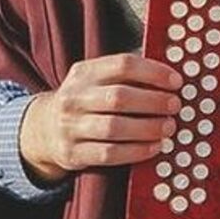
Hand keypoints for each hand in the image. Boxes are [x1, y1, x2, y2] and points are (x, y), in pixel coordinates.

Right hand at [19, 53, 181, 180]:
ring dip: (148, 128)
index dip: (153, 72)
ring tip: (169, 127)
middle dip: (153, 101)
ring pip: (114, 128)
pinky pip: (109, 154)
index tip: (176, 81)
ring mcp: (70, 127)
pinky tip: (154, 147)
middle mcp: (74, 98)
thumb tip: (170, 77)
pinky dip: (136, 151)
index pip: (122, 64)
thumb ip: (125, 75)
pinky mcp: (73, 153)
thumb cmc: (85, 100)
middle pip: (119, 97)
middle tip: (175, 105)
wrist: (43, 129)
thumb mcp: (95, 79)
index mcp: (84, 72)